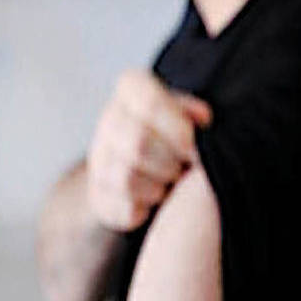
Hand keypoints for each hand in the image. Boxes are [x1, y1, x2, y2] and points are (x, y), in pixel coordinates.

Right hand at [86, 69, 211, 230]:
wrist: (147, 165)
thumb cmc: (175, 134)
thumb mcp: (187, 115)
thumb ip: (194, 114)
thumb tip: (203, 117)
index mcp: (132, 90)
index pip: (149, 102)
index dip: (175, 126)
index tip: (191, 143)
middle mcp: (109, 119)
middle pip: (137, 144)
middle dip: (168, 162)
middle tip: (182, 168)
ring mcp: (98, 157)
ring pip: (126, 179)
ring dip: (157, 187)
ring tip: (168, 183)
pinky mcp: (97, 194)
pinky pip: (121, 207)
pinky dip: (143, 210)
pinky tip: (151, 201)